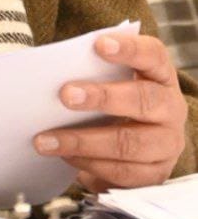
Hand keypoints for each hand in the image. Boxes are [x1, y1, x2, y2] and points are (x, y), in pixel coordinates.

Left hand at [33, 32, 186, 190]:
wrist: (142, 140)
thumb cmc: (118, 98)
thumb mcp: (112, 80)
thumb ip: (94, 71)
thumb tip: (52, 74)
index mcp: (161, 76)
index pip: (153, 55)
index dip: (129, 49)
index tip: (99, 44)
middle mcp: (171, 109)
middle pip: (143, 100)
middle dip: (102, 98)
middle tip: (65, 95)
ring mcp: (167, 144)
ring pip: (129, 144)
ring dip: (84, 141)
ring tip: (47, 140)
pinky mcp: (156, 174)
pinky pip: (123, 173)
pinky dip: (90, 165)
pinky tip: (66, 157)